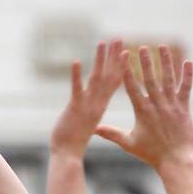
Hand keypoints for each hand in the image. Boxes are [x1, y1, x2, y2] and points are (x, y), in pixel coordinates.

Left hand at [50, 39, 125, 158]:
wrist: (67, 155)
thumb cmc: (75, 142)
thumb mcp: (88, 123)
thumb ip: (92, 111)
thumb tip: (94, 106)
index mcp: (101, 106)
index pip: (114, 83)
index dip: (120, 66)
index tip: (125, 51)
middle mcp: (97, 104)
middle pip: (109, 76)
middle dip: (114, 56)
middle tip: (119, 38)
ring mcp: (87, 105)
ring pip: (96, 79)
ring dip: (99, 60)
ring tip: (103, 42)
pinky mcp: (74, 108)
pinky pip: (76, 89)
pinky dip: (76, 76)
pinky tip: (77, 61)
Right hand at [95, 45, 192, 172]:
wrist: (174, 160)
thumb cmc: (150, 153)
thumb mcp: (129, 143)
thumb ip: (112, 134)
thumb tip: (94, 129)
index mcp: (142, 111)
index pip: (132, 86)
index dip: (127, 70)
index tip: (124, 56)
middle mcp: (156, 105)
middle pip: (150, 78)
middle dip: (146, 61)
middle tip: (142, 47)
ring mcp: (171, 105)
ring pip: (168, 79)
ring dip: (165, 62)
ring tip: (163, 47)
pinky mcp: (184, 108)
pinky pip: (186, 88)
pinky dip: (187, 75)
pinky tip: (187, 62)